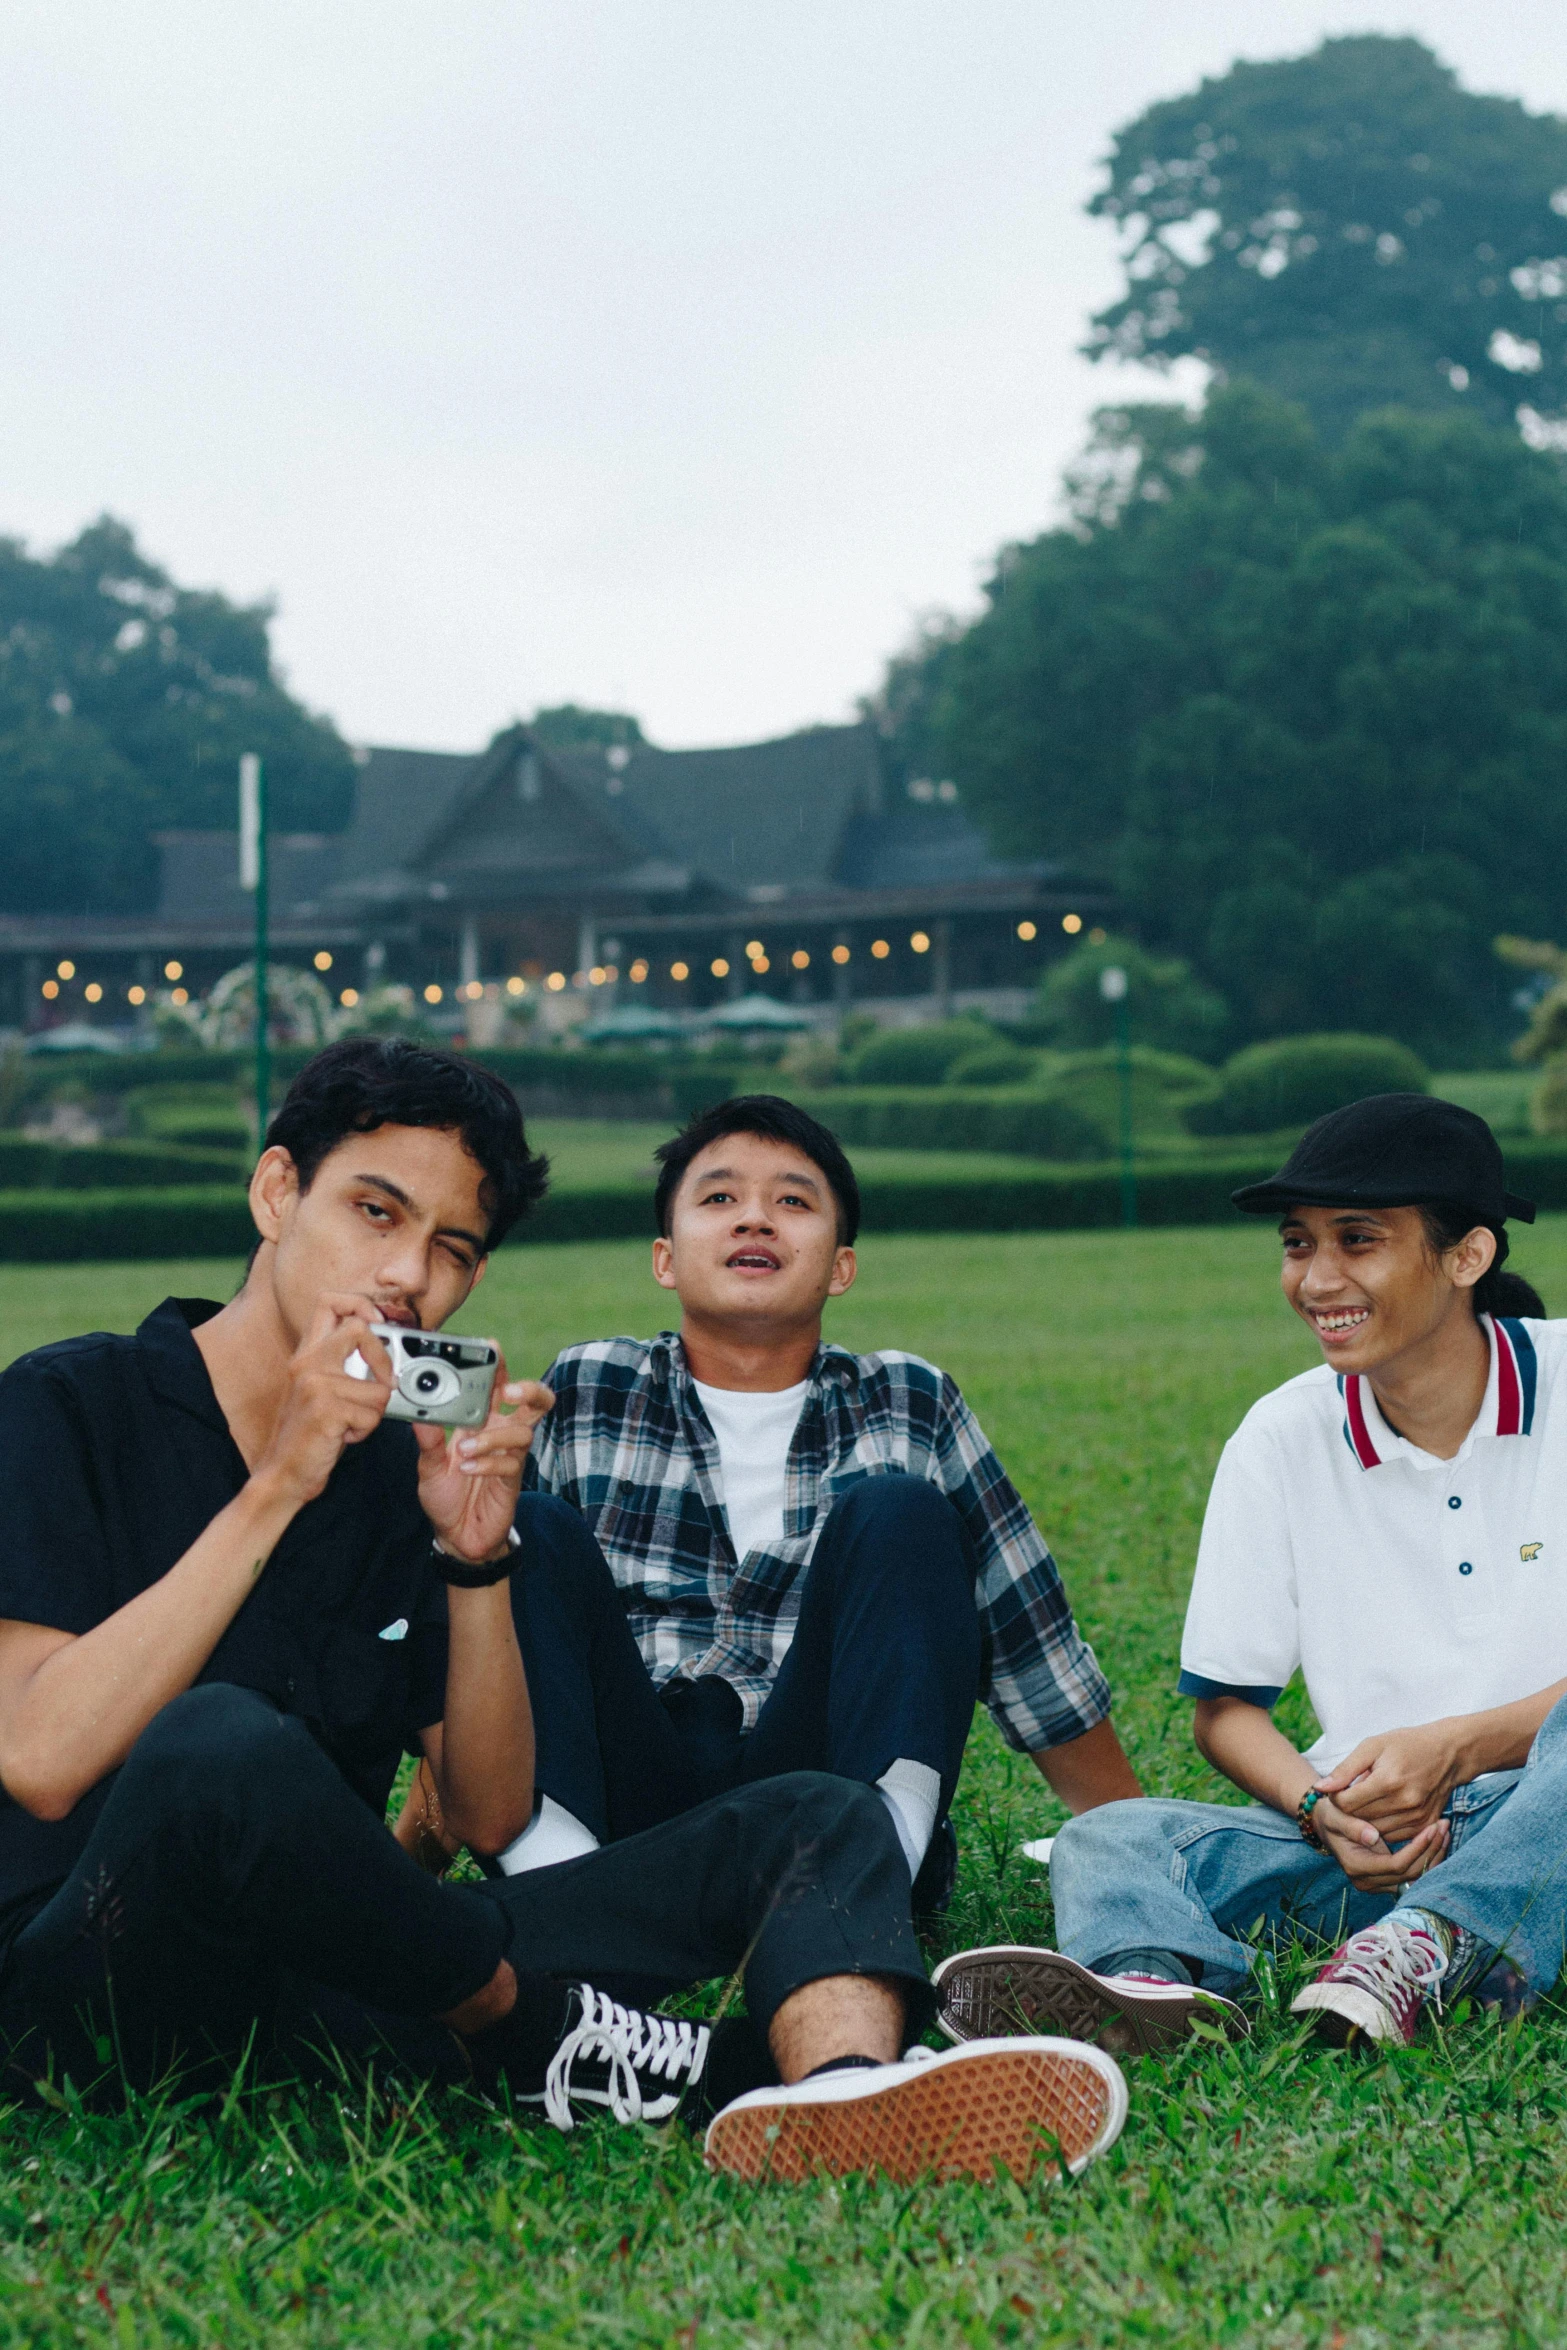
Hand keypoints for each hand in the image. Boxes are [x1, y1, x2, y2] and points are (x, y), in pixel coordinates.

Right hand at [253, 1295, 393, 1508]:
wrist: (283, 1473)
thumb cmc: (309, 1434)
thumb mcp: (320, 1388)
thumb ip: (342, 1363)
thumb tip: (386, 1345)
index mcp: (306, 1353)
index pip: (329, 1301)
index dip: (360, 1304)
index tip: (377, 1325)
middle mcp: (307, 1362)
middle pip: (359, 1327)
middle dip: (383, 1357)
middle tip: (383, 1383)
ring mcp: (314, 1385)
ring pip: (378, 1387)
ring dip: (374, 1412)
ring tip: (351, 1423)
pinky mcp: (325, 1411)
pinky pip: (372, 1415)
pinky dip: (365, 1430)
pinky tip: (344, 1437)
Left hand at [416, 1353, 553, 1564]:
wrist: (457, 1536)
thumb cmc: (446, 1495)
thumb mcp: (428, 1466)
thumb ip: (428, 1441)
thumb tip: (419, 1417)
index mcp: (481, 1422)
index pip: (497, 1386)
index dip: (500, 1366)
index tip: (492, 1348)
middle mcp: (500, 1434)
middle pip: (535, 1402)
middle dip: (529, 1389)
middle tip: (508, 1390)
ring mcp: (509, 1456)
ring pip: (522, 1432)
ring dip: (491, 1437)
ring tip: (464, 1449)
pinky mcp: (512, 1480)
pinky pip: (511, 1463)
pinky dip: (487, 1462)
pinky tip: (468, 1469)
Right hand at [1312, 1794, 1449, 1893]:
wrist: (1329, 1824)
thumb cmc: (1332, 1815)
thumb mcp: (1336, 1815)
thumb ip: (1352, 1826)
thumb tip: (1372, 1836)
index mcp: (1357, 1868)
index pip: (1396, 1865)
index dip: (1417, 1848)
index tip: (1431, 1827)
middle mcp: (1369, 1882)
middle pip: (1410, 1875)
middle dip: (1431, 1851)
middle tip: (1443, 1825)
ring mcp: (1379, 1884)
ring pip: (1417, 1878)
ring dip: (1434, 1856)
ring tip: (1445, 1831)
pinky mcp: (1388, 1880)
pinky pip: (1415, 1875)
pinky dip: (1429, 1859)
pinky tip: (1439, 1839)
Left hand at [1313, 1722, 1460, 1842]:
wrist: (1449, 1753)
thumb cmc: (1407, 1745)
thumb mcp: (1372, 1746)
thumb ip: (1345, 1769)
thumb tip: (1320, 1788)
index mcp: (1388, 1780)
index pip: (1346, 1803)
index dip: (1336, 1797)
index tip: (1340, 1788)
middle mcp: (1404, 1803)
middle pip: (1359, 1819)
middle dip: (1349, 1809)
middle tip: (1351, 1795)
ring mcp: (1417, 1817)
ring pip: (1375, 1832)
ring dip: (1365, 1821)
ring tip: (1368, 1801)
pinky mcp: (1425, 1826)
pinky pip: (1393, 1836)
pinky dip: (1383, 1826)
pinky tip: (1383, 1810)